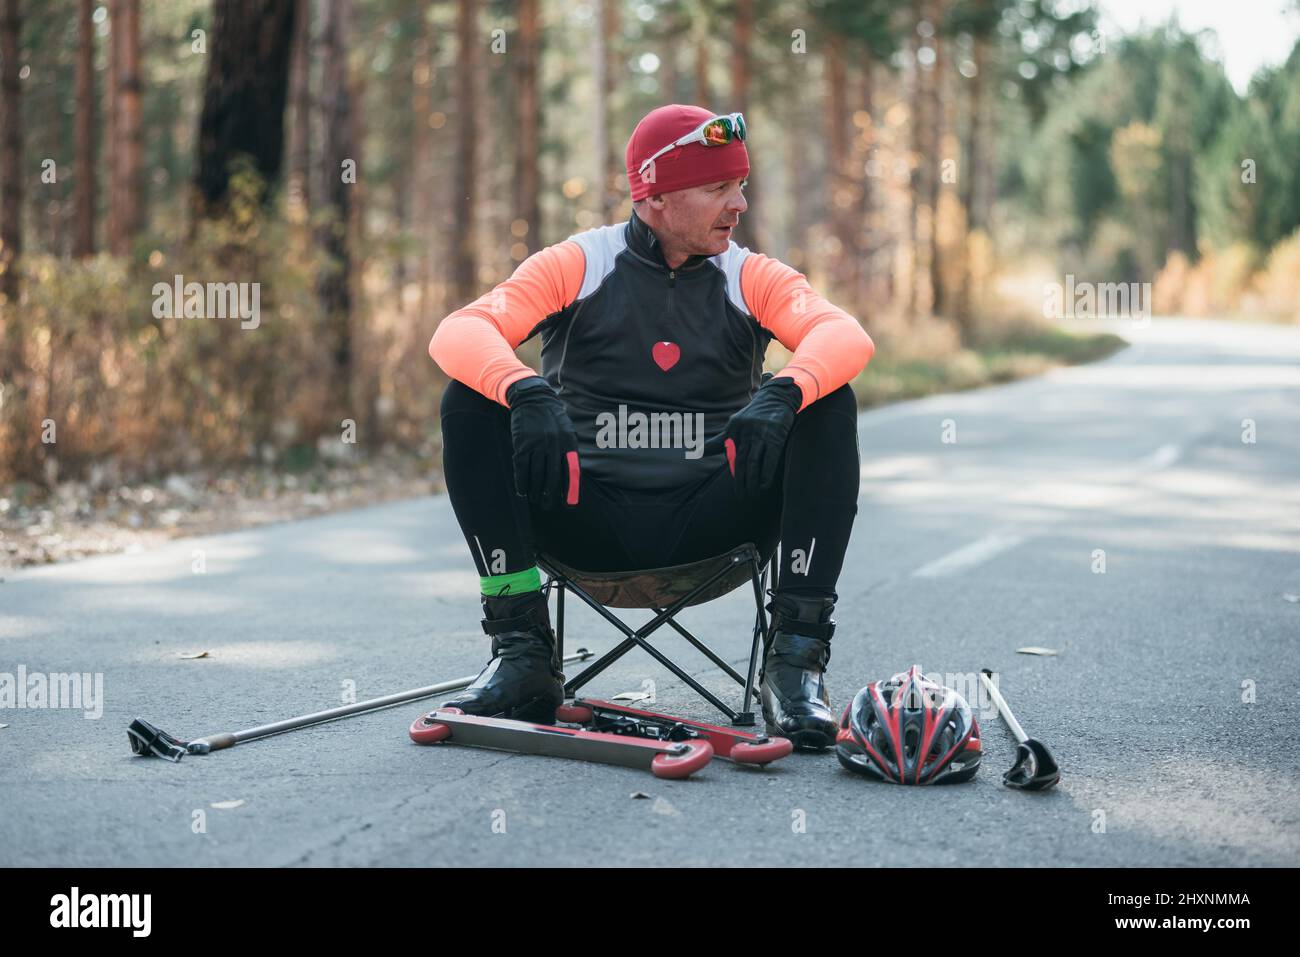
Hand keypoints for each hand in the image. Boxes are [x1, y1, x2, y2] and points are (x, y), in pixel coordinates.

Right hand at [505, 376, 580, 508]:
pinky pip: (521, 467)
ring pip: (536, 474)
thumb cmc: (552, 418)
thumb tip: (571, 475)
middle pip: (552, 476)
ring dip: (535, 490)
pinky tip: (522, 490)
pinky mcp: (522, 444)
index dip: (570, 489)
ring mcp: (537, 444)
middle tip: (548, 506)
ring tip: (535, 500)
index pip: (570, 471)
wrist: (533, 399)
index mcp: (568, 443)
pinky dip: (521, 481)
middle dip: (550, 494)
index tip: (569, 503)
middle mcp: (554, 445)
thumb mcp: (567, 430)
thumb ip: (569, 451)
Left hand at [723, 376, 801, 499]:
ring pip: (752, 461)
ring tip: (752, 494)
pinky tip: (764, 484)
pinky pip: (769, 458)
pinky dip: (766, 472)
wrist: (777, 399)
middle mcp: (745, 431)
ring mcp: (760, 434)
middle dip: (740, 481)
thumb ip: (719, 441)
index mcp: (733, 428)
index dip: (733, 471)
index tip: (737, 486)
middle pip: (740, 461)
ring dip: (752, 480)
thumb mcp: (734, 425)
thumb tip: (697, 453)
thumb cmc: (753, 416)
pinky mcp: (775, 437)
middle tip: (740, 496)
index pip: (730, 455)